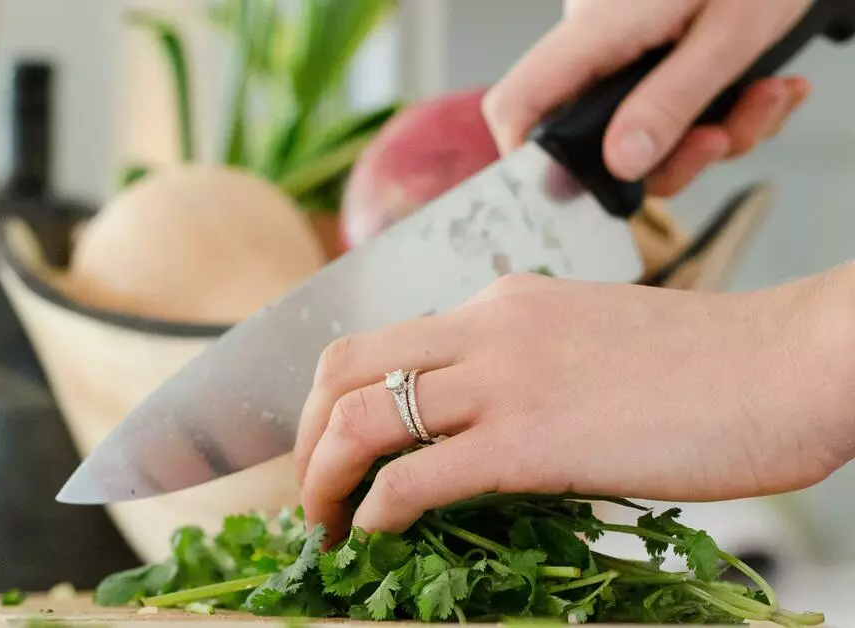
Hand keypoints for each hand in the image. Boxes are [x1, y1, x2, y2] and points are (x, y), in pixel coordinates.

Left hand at [293, 268, 854, 538]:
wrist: (789, 365)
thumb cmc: (708, 367)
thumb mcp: (590, 340)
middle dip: (304, 436)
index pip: (379, 342)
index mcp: (499, 303)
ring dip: (322, 480)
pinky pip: (415, 477)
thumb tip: (477, 422)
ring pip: (360, 418)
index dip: (333, 401)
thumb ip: (523, 364)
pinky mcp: (531, 440)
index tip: (331, 451)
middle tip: (309, 492)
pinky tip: (374, 534)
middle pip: (342, 368)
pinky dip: (374, 510)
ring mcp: (503, 379)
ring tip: (323, 525)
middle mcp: (485, 326)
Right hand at [482, 0, 813, 196]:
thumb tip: (622, 164)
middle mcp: (597, 45)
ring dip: (715, 134)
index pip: (519, 104)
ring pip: (644, 133)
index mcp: (596, 31)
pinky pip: (672, 110)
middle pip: (595, 139)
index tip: (574, 194)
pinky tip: (764, 87)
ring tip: (768, 96)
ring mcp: (623, 52)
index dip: (527, 160)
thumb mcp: (730, 34)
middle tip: (724, 137)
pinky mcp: (653, 56)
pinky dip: (725, 112)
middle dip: (673, 158)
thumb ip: (672, 100)